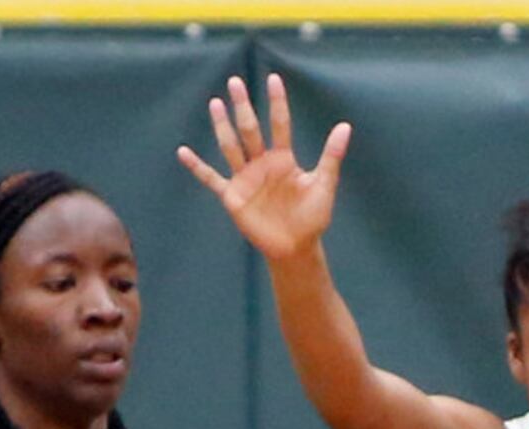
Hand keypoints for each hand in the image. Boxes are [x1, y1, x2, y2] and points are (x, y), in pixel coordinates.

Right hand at [178, 72, 350, 262]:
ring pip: (231, 147)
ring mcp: (246, 179)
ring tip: (215, 103)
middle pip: (250, 129)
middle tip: (235, 81)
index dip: (277, 103)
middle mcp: (262, 164)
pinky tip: (183, 152)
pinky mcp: (234, 197)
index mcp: (283, 159)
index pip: (279, 124)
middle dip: (243, 107)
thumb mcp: (324, 186)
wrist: (296, 249)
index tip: (274, 79)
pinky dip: (197, 168)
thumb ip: (331, 157)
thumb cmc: (312, 218)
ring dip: (222, 127)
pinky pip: (212, 179)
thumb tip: (345, 126)